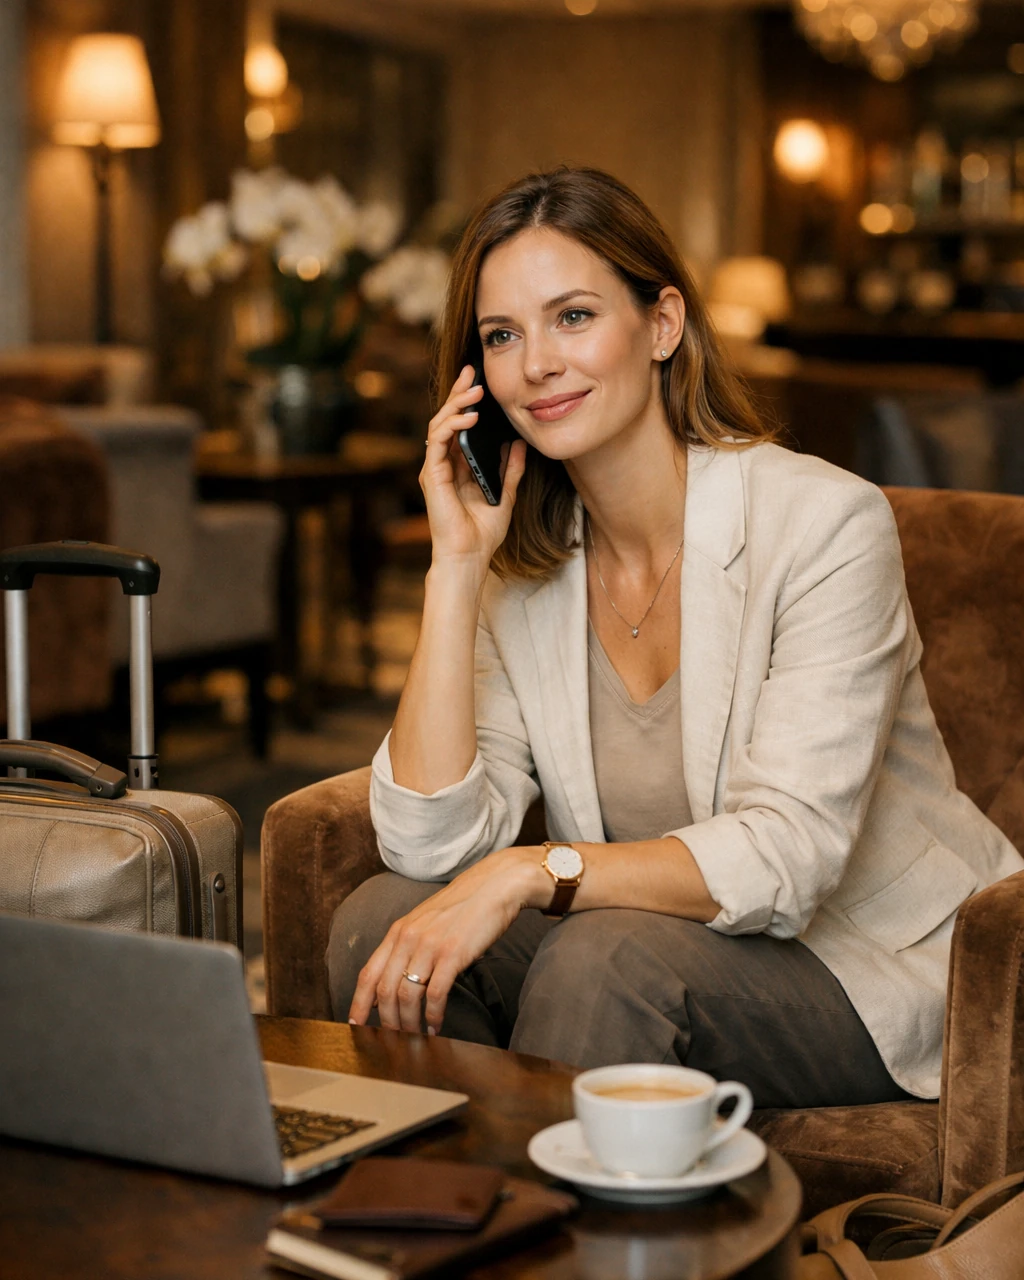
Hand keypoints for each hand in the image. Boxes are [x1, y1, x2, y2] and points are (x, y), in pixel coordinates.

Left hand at [348, 847, 545, 1035]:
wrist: (494, 886)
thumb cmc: (462, 907)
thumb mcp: (425, 922)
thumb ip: (407, 947)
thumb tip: (394, 983)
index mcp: (398, 932)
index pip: (368, 974)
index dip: (358, 1003)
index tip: (354, 1025)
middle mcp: (408, 938)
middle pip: (384, 990)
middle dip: (386, 1021)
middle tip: (392, 1040)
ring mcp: (429, 945)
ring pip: (407, 995)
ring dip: (409, 1023)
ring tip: (415, 1037)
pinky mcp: (452, 953)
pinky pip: (435, 994)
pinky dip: (433, 1015)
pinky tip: (436, 1024)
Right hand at [421, 365, 526, 568]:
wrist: (470, 557)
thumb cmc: (483, 533)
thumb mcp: (506, 495)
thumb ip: (511, 470)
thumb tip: (519, 444)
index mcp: (458, 466)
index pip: (459, 426)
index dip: (466, 402)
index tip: (479, 380)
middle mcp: (443, 464)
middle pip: (446, 419)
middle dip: (458, 393)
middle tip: (471, 371)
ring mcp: (435, 468)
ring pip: (439, 424)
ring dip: (455, 404)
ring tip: (474, 390)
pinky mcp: (431, 475)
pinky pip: (438, 442)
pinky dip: (452, 425)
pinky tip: (469, 417)